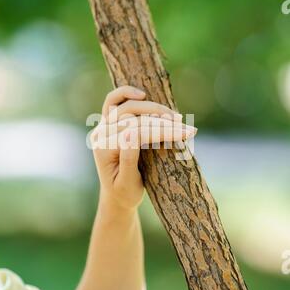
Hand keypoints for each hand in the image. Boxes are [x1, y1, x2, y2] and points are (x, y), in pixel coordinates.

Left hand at [90, 86, 196, 210]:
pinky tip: (142, 94)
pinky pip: (113, 101)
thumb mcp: (128, 183)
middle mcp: (101, 135)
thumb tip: (133, 133)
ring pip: (127, 107)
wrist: (117, 195)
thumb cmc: (125, 193)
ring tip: (176, 118)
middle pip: (134, 118)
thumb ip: (129, 159)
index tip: (187, 134)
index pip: (137, 133)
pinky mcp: (108, 121)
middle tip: (188, 130)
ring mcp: (103, 126)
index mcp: (104, 150)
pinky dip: (125, 93)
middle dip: (163, 122)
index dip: (163, 131)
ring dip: (153, 109)